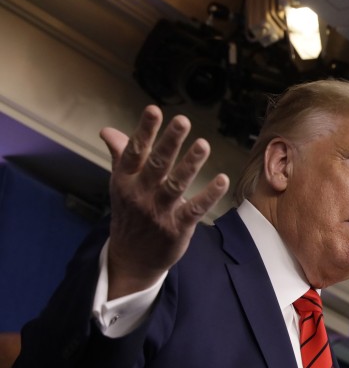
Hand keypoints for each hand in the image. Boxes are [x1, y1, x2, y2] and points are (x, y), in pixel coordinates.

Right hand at [101, 106, 228, 299]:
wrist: (131, 258)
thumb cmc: (130, 213)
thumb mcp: (121, 185)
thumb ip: (121, 156)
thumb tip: (107, 130)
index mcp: (125, 180)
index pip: (134, 152)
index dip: (144, 131)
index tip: (154, 109)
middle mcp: (140, 194)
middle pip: (156, 165)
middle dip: (169, 142)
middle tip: (183, 120)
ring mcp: (158, 212)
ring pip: (175, 185)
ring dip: (190, 165)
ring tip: (204, 144)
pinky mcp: (177, 228)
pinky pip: (194, 209)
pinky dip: (208, 195)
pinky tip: (222, 180)